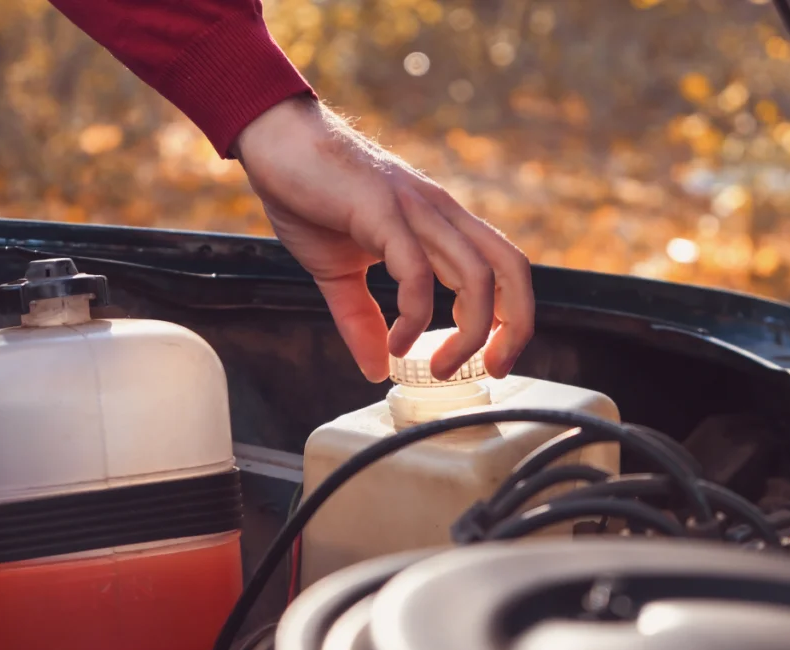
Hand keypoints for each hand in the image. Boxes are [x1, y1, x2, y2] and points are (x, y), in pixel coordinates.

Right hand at [233, 96, 533, 382]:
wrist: (274, 140)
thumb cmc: (309, 195)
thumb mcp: (337, 271)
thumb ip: (360, 319)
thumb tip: (376, 369)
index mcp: (440, 222)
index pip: (504, 268)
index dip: (514, 316)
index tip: (493, 360)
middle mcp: (439, 213)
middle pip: (510, 268)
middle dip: (515, 326)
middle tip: (491, 369)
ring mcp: (414, 208)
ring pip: (475, 273)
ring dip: (468, 332)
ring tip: (436, 367)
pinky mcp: (381, 209)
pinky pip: (417, 270)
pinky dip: (415, 315)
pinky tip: (396, 341)